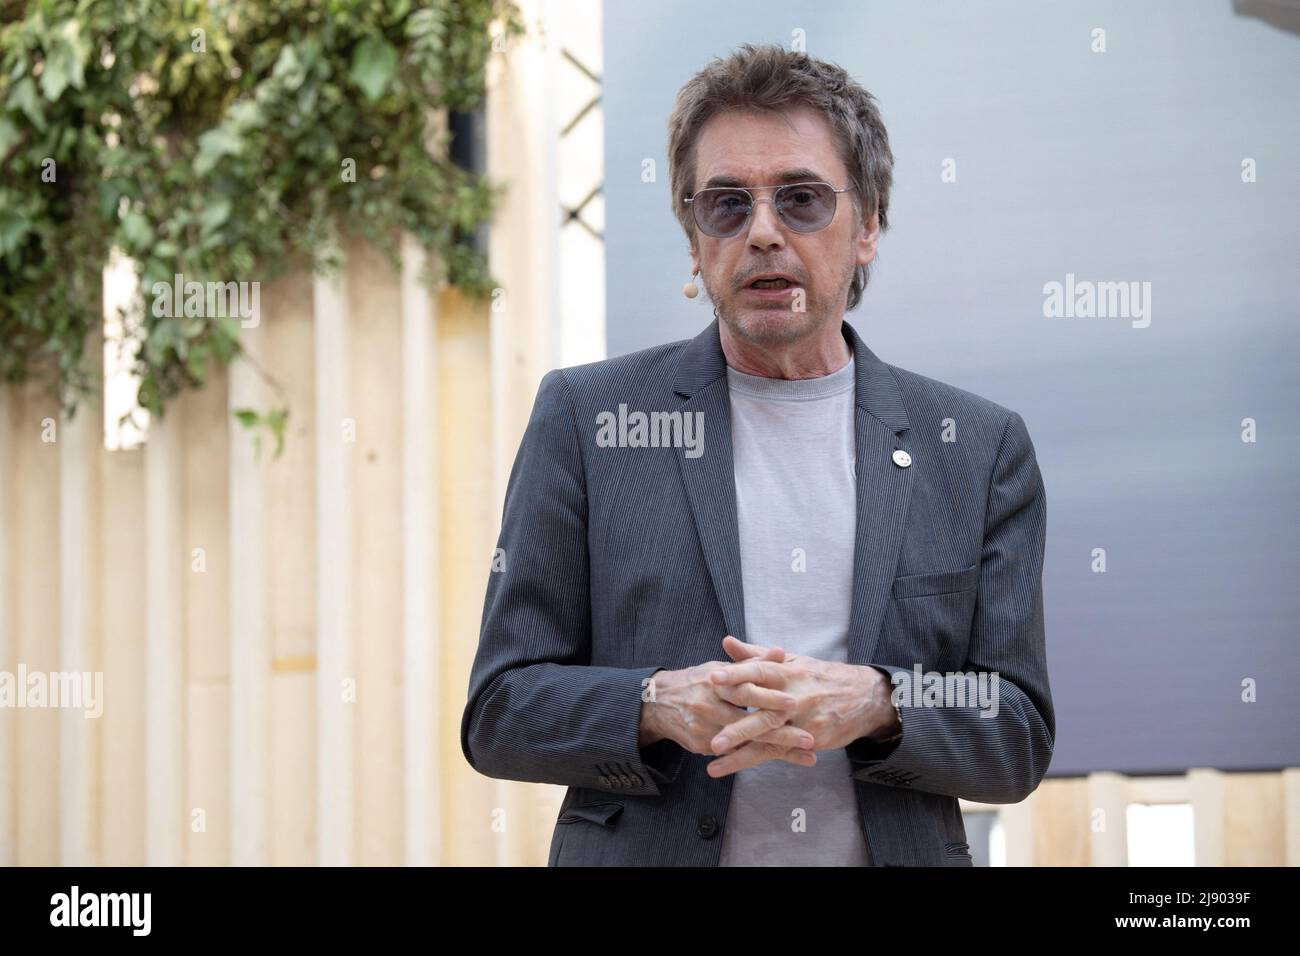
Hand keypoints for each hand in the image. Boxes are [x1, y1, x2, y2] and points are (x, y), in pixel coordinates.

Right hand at [639, 640, 817, 769]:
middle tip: (810, 738)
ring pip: (747, 744)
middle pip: (749, 723)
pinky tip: (786, 759)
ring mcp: (706, 730)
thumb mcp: (721, 667)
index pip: (746, 690)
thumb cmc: (698, 681)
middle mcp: (710, 707)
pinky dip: (761, 757)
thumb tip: (780, 651)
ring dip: (779, 751)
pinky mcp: (702, 746)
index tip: (794, 702)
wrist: (657, 704)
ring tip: (808, 755)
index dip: (769, 697)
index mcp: (717, 683)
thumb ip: (753, 661)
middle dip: (781, 733)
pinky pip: (735, 754)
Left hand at [704, 636, 897, 776]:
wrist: (864, 696)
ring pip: (769, 737)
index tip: (712, 678)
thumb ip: (756, 655)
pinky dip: (757, 758)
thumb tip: (726, 642)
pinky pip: (780, 751)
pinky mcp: (811, 739)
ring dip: (742, 751)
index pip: (760, 671)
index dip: (736, 674)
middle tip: (712, 737)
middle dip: (737, 726)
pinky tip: (735, 766)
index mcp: (788, 672)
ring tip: (714, 761)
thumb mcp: (791, 660)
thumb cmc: (819, 676)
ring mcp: (804, 720)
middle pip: (763, 711)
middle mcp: (795, 696)